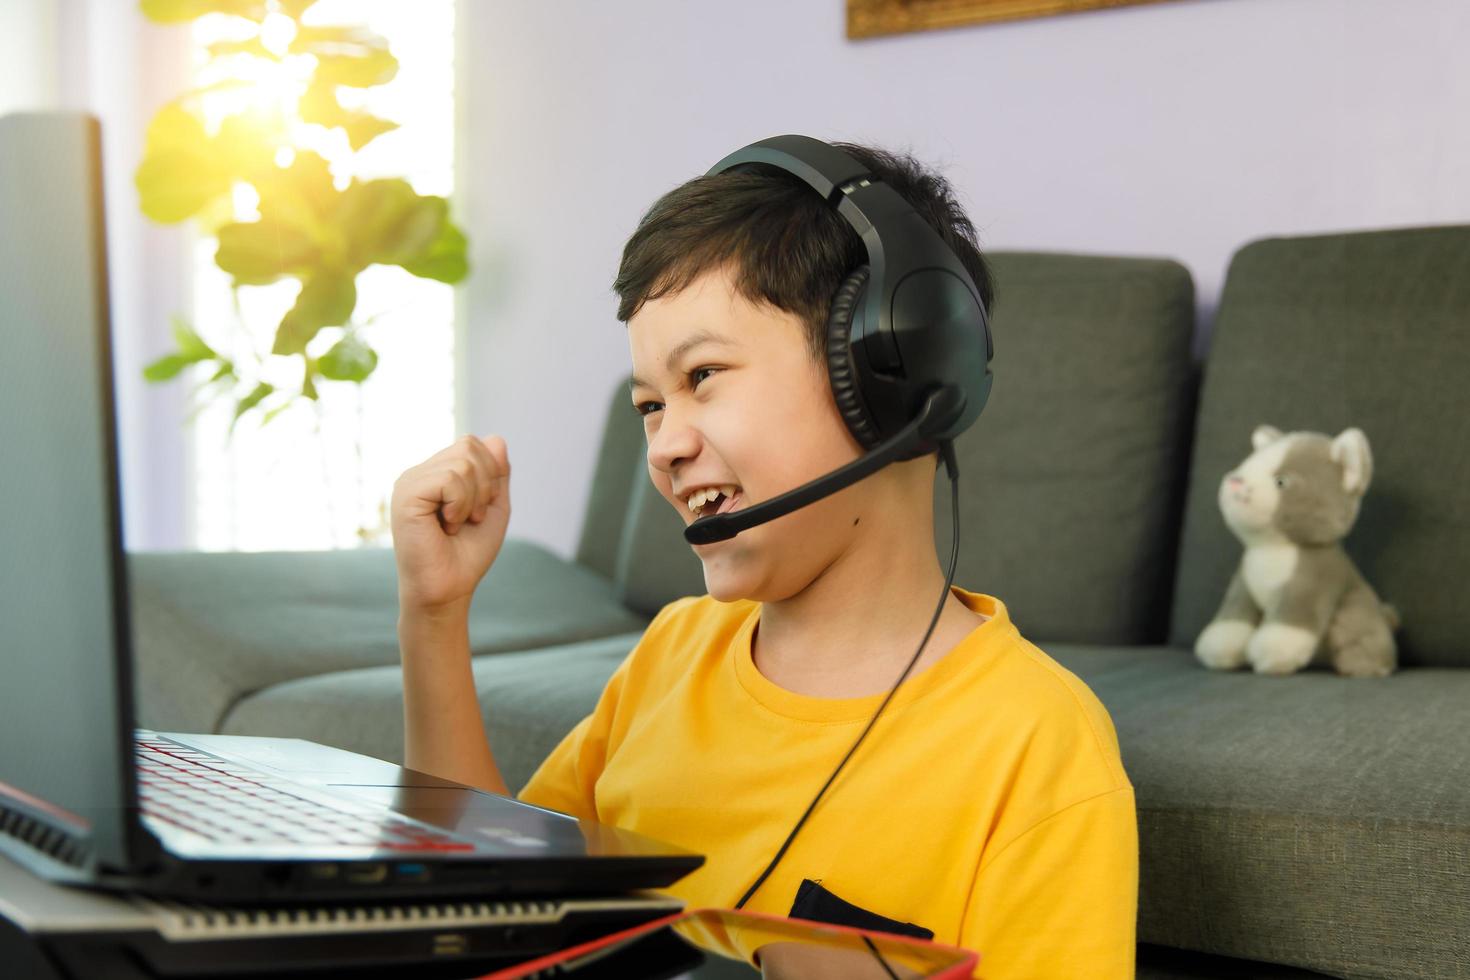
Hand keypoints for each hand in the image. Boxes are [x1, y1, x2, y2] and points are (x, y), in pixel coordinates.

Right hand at [391, 434, 510, 614]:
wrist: (449, 589)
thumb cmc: (467, 554)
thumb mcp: (492, 507)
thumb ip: (497, 473)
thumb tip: (496, 439)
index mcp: (436, 473)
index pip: (473, 444)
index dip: (491, 474)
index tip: (477, 510)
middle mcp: (419, 473)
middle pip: (469, 446)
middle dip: (485, 485)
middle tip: (469, 518)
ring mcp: (409, 482)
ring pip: (463, 463)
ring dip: (472, 500)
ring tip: (455, 525)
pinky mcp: (405, 495)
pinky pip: (449, 480)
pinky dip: (460, 505)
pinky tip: (446, 526)